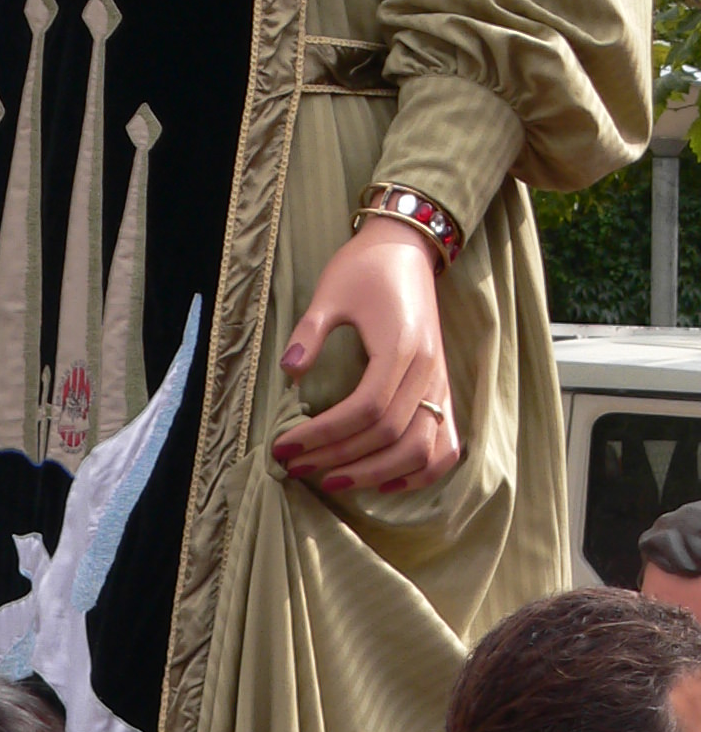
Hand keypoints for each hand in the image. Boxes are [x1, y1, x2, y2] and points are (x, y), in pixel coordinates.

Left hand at [271, 216, 461, 494]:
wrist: (406, 249)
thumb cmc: (364, 268)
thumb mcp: (330, 292)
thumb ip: (310, 333)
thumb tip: (288, 372)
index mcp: (400, 349)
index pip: (366, 410)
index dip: (324, 435)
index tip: (286, 446)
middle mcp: (427, 372)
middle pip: (389, 435)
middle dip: (339, 458)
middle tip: (298, 467)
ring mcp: (441, 383)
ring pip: (422, 449)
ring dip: (377, 473)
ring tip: (333, 481)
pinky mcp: (444, 388)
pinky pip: (446, 445)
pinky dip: (421, 472)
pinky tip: (386, 483)